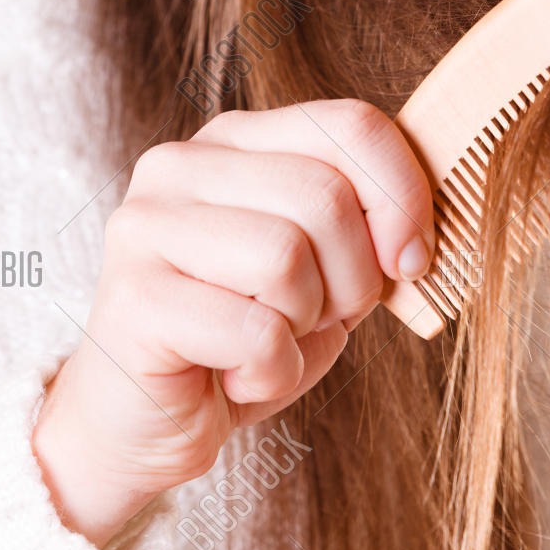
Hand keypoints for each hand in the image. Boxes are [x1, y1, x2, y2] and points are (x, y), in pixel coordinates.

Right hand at [31, 99, 434, 546]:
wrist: (144, 425)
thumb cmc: (241, 340)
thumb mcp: (323, 270)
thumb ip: (366, 228)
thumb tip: (416, 235)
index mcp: (233, 140)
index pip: (349, 124)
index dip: (403, 196)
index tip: (410, 262)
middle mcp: (180, 163)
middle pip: (325, 196)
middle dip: (353, 280)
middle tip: (317, 320)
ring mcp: (146, 225)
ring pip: (287, 257)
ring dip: (304, 326)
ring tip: (268, 343)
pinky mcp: (133, 298)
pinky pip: (255, 332)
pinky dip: (271, 373)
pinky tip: (233, 378)